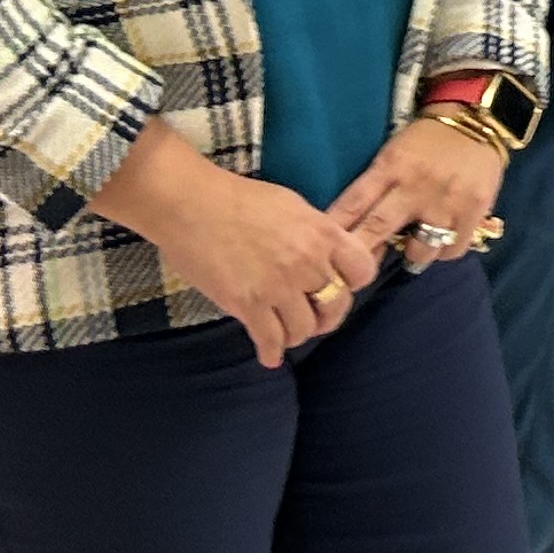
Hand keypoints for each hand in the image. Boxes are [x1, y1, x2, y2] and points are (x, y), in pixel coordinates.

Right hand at [89, 121, 379, 366]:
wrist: (190, 204)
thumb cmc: (238, 198)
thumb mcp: (292, 206)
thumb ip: (315, 233)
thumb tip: (326, 256)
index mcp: (322, 233)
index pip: (363, 271)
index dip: (353, 282)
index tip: (339, 285)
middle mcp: (307, 262)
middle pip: (337, 305)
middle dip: (326, 316)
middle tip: (313, 318)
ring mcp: (278, 285)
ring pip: (305, 329)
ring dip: (297, 334)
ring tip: (286, 332)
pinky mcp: (247, 304)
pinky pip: (271, 340)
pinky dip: (271, 352)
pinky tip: (269, 354)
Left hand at [326, 114, 504, 269]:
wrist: (479, 120)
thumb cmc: (429, 139)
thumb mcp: (395, 153)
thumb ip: (377, 187)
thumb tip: (354, 230)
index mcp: (390, 167)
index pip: (353, 202)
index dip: (335, 231)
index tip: (322, 253)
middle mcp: (415, 186)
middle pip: (377, 229)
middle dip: (362, 256)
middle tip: (355, 276)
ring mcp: (445, 201)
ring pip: (419, 250)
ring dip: (412, 254)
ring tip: (414, 249)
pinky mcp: (474, 210)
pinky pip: (452, 250)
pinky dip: (444, 251)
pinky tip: (443, 240)